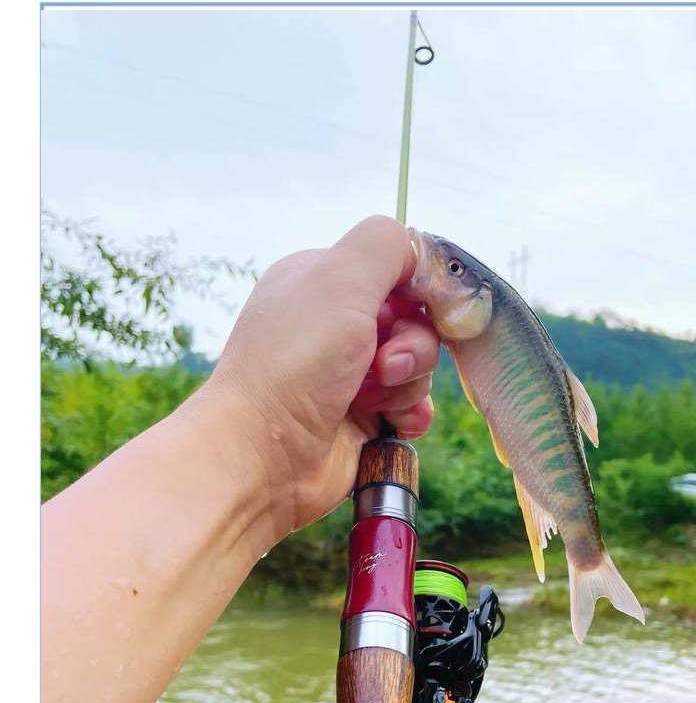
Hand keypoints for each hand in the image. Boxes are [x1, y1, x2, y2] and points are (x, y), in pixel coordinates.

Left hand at [205, 216, 437, 538]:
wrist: (261, 456)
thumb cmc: (293, 363)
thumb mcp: (339, 279)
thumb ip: (386, 245)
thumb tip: (420, 251)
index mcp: (323, 282)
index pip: (397, 269)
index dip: (420, 289)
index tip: (426, 308)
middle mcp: (335, 325)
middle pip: (415, 320)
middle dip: (412, 345)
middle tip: (383, 366)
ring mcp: (349, 375)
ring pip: (418, 367)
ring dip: (409, 383)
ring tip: (373, 400)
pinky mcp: (363, 420)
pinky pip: (412, 407)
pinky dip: (411, 414)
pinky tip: (394, 424)